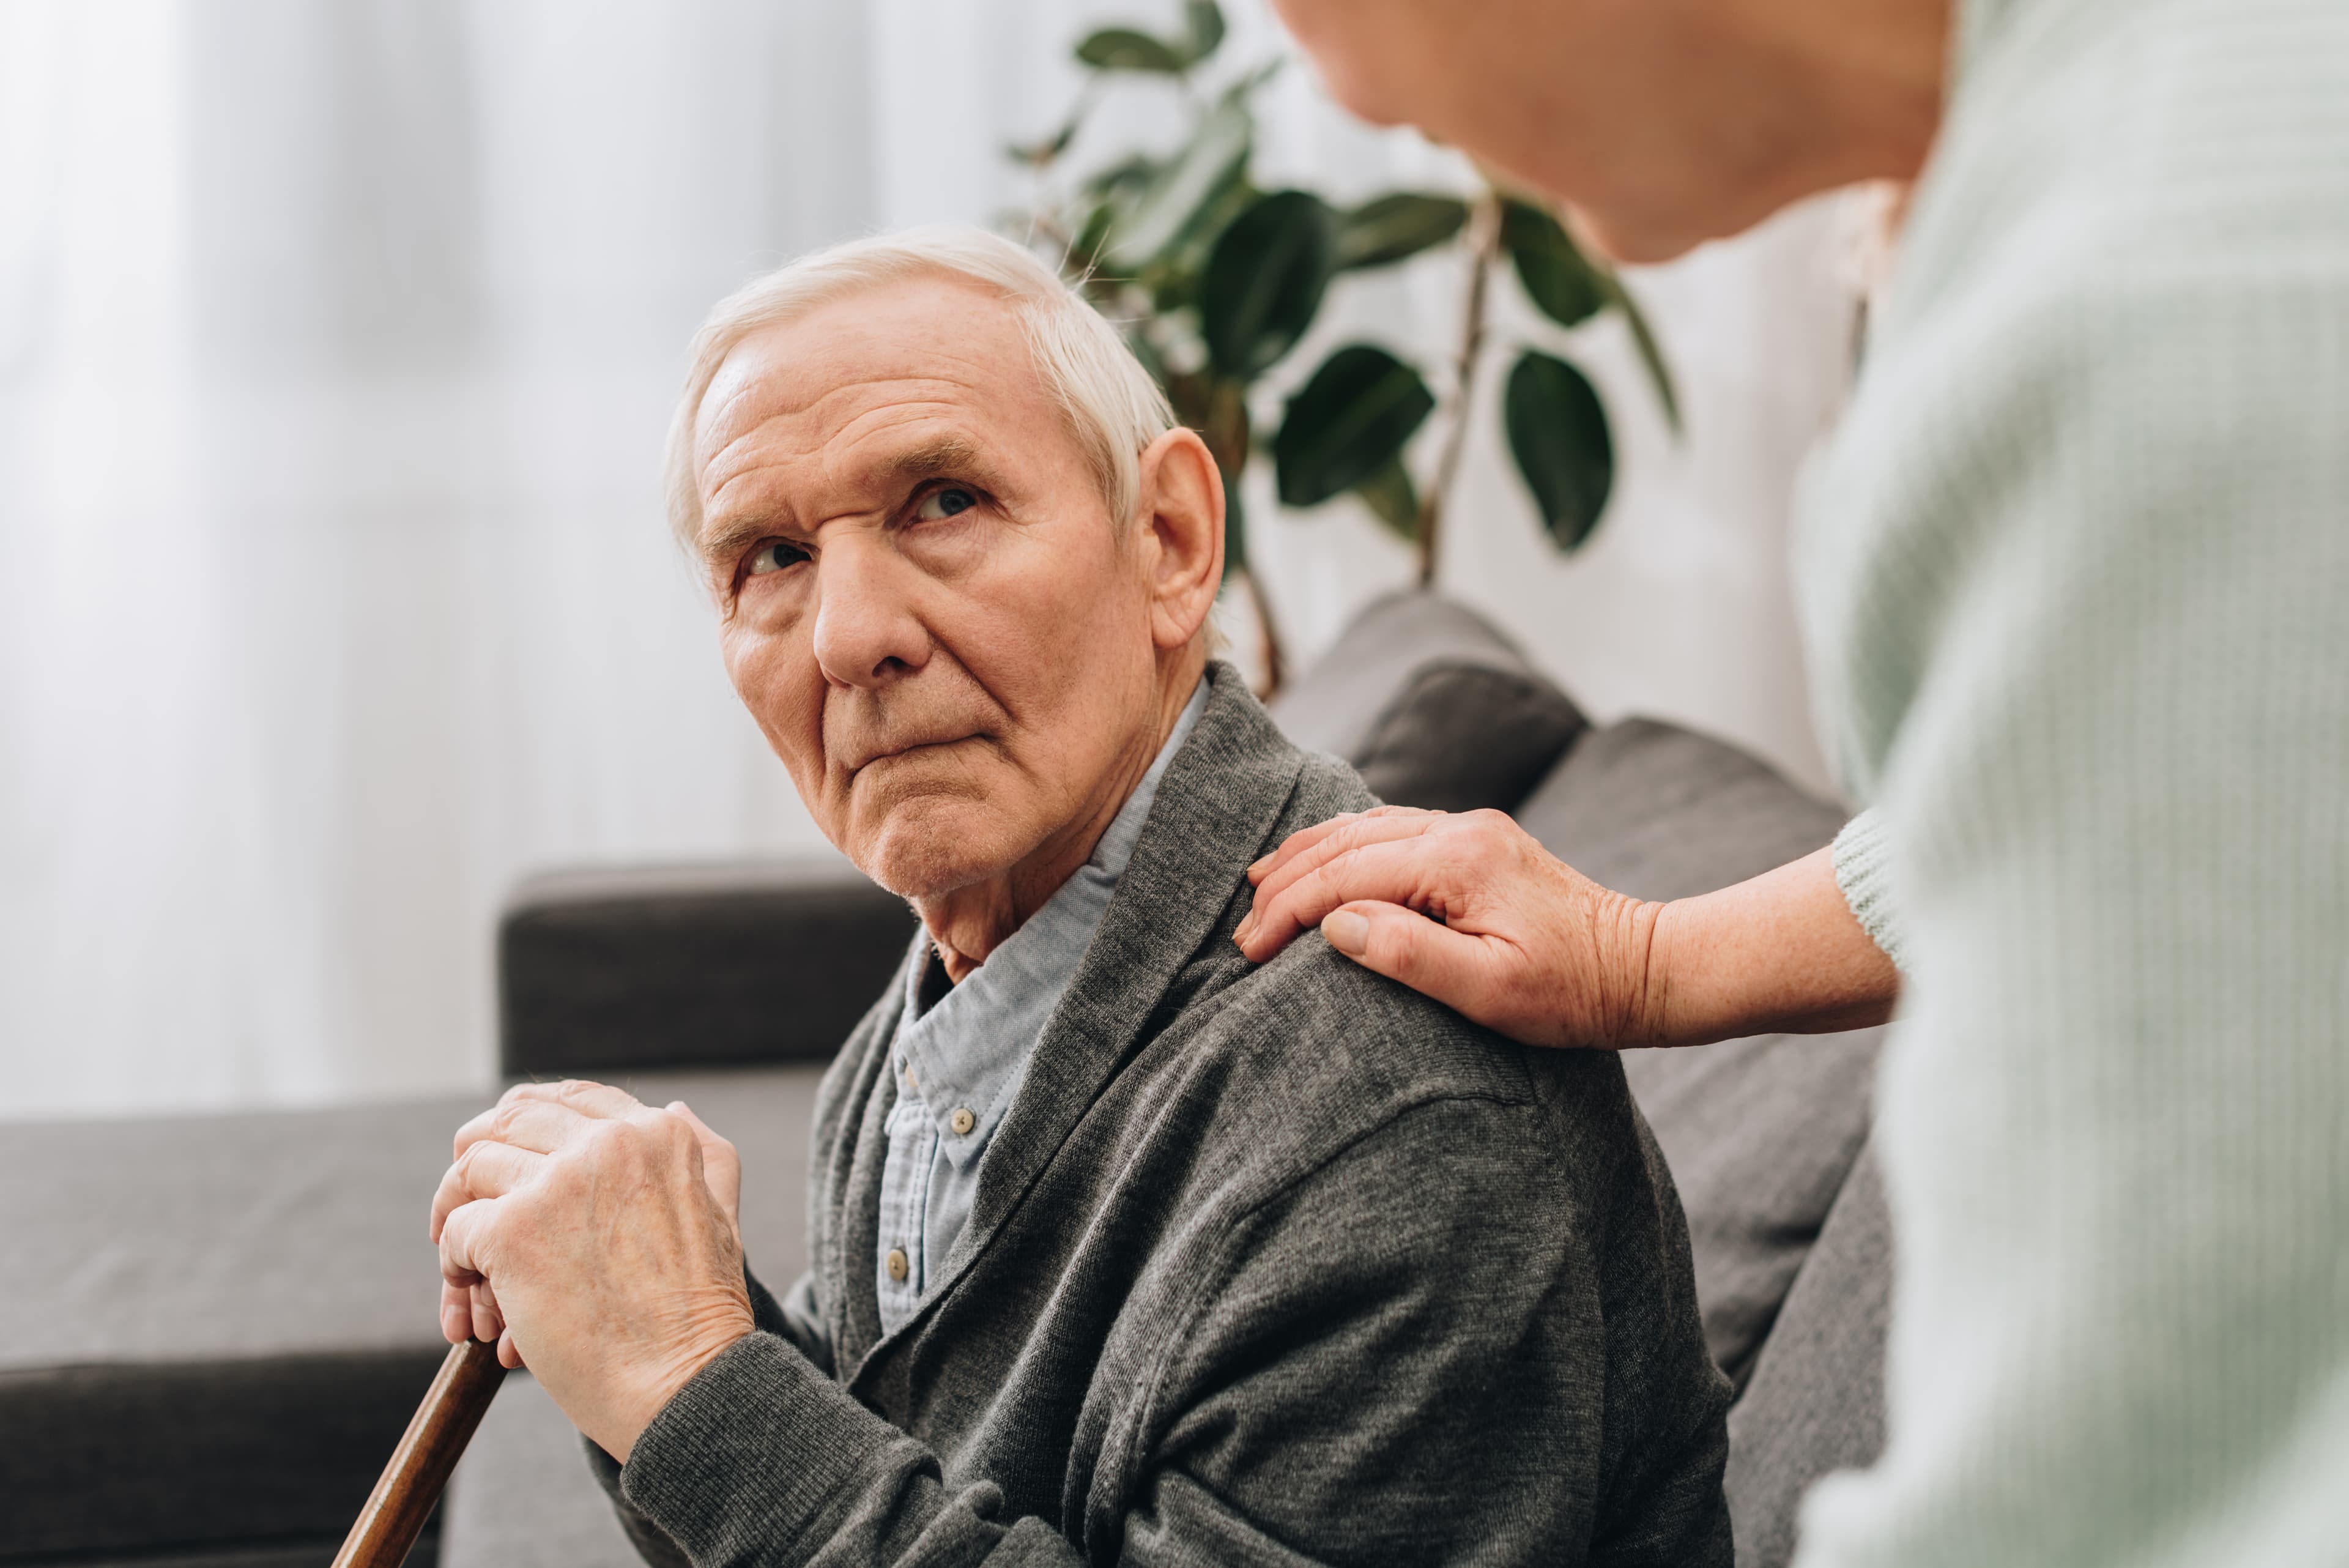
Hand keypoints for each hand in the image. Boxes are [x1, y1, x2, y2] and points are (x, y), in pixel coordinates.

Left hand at [428, 1080, 753, 1460]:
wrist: (689, 1386)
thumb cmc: (703, 1317)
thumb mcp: (721, 1210)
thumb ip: (701, 1151)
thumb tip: (672, 1107)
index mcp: (658, 1134)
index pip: (570, 1098)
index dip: (525, 1123)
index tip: (505, 1160)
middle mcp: (608, 1142)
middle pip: (508, 1121)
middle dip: (477, 1164)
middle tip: (464, 1210)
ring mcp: (558, 1183)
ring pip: (471, 1171)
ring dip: (459, 1221)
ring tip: (472, 1278)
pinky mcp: (515, 1231)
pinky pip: (456, 1230)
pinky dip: (453, 1269)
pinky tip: (477, 1310)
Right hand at [1234, 810, 1898, 1047]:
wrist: (1646, 968)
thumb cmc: (1572, 994)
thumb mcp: (1489, 991)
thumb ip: (1407, 953)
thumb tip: (1335, 924)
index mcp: (1456, 860)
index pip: (1344, 877)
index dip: (1288, 912)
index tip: (1250, 952)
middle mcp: (1459, 830)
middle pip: (1345, 841)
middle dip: (1286, 881)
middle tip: (1242, 925)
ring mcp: (1470, 831)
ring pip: (1365, 827)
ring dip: (1309, 856)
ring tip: (1262, 886)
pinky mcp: (1479, 843)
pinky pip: (1392, 831)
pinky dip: (1346, 847)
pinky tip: (1327, 863)